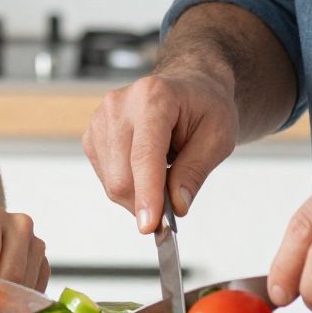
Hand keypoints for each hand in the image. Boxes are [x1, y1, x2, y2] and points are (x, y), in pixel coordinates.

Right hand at [83, 69, 237, 233]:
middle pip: (122, 176)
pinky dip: (129, 185)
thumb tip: (176, 205)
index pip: (144, 155)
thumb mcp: (218, 137)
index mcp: (154, 97)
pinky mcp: (93, 135)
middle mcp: (120, 104)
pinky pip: (106, 178)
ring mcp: (101, 119)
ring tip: (166, 171)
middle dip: (148, 201)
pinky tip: (147, 168)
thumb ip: (195, 171)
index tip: (150, 225)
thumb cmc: (205, 106)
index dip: (147, 194)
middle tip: (175, 202)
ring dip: (140, 194)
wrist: (189, 86)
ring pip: (113, 182)